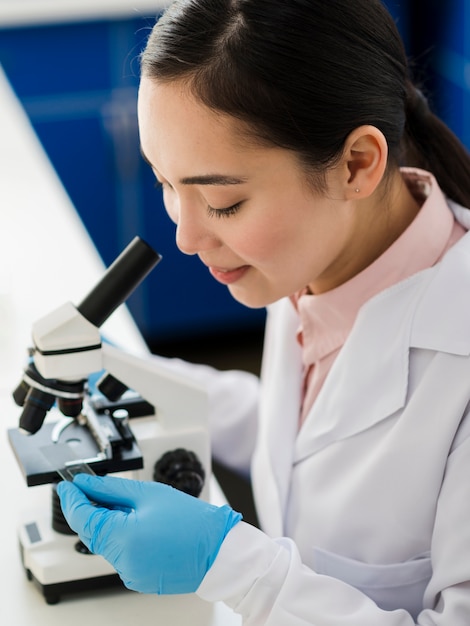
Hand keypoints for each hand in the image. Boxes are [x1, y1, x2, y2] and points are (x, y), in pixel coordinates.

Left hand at [57, 474, 241, 593]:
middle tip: (95, 488)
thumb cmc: (192, 521)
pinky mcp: (139, 580)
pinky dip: (124, 538)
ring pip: (108, 543)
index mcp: (123, 539)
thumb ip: (110, 489)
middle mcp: (123, 562)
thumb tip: (85, 483)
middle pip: (93, 532)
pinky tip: (141, 524)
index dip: (71, 499)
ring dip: (110, 523)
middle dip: (92, 509)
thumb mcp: (148, 494)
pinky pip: (122, 555)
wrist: (219, 550)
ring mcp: (130, 575)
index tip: (66, 485)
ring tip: (133, 506)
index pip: (82, 519)